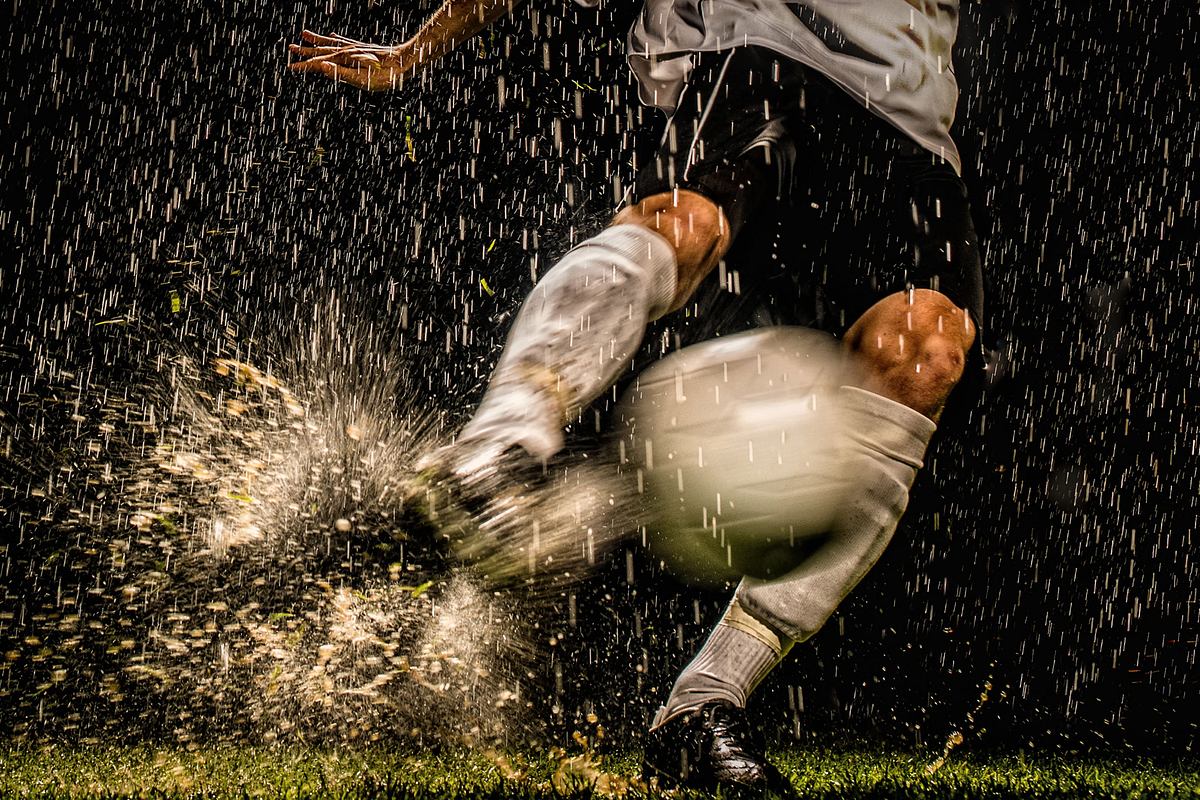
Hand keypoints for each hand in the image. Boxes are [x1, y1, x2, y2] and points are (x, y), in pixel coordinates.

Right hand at [288, 30, 419, 91]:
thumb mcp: (362, 79)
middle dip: (306, 50)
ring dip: (316, 40)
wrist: (405, 62)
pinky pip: (344, 41)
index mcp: (345, 60)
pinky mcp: (363, 48)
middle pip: (322, 50)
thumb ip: (340, 72)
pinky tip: (331, 34)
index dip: (305, 66)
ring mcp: (355, 48)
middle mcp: (348, 51)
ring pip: (331, 43)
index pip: (319, 63)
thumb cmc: (386, 75)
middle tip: (290, 48)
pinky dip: (334, 38)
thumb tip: (319, 65)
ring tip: (304, 35)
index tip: (291, 68)